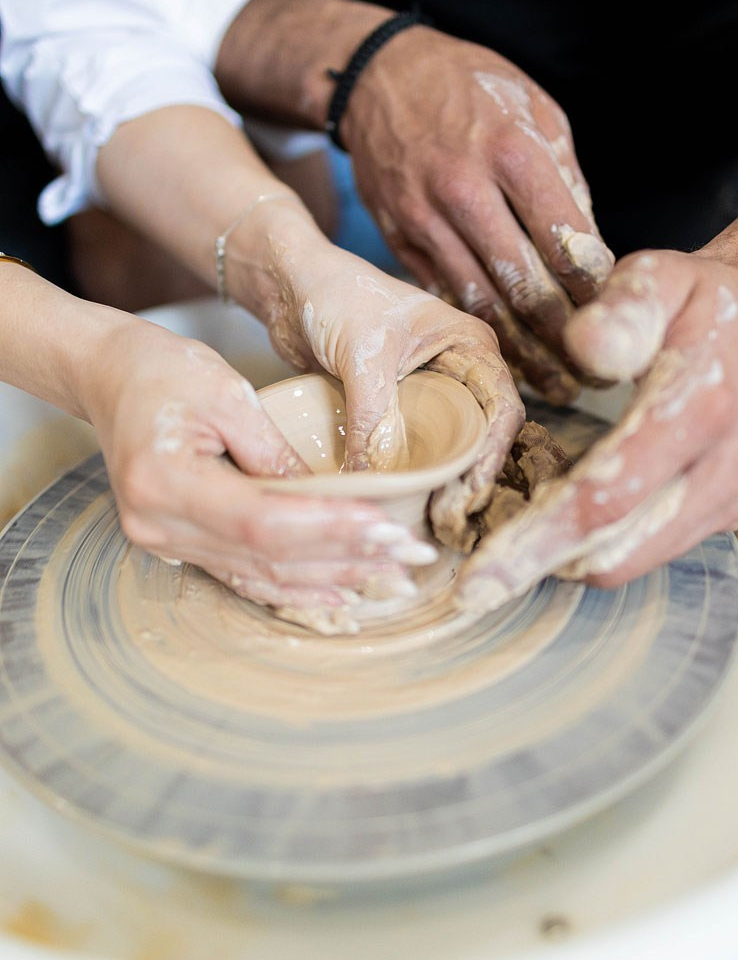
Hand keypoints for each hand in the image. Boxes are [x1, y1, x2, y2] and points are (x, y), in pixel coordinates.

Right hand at [80, 316, 436, 629]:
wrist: (107, 373)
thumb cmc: (163, 370)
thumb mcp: (228, 393)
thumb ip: (276, 451)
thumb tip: (331, 498)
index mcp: (165, 482)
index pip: (263, 521)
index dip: (328, 529)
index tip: (384, 526)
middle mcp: (158, 525)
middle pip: (266, 556)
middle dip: (344, 558)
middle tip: (406, 554)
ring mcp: (163, 541)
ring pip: (260, 574)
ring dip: (328, 577)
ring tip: (387, 574)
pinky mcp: (177, 543)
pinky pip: (242, 573)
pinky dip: (293, 583)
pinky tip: (337, 589)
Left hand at [234, 211, 524, 542]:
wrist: (288, 284)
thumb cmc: (335, 294)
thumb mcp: (363, 357)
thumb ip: (375, 416)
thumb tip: (374, 479)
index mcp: (470, 345)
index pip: (500, 408)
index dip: (491, 453)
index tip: (470, 489)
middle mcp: (458, 369)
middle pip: (479, 434)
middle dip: (468, 477)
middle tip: (449, 518)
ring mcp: (428, 391)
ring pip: (448, 446)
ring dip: (441, 481)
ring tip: (431, 518)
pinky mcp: (395, 407)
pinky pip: (412, 448)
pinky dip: (410, 474)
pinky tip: (402, 501)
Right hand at [339, 28, 614, 400]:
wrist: (380, 77)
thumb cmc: (469, 87)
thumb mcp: (535, 107)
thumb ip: (567, 179)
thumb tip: (590, 251)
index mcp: (513, 151)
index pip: (565, 241)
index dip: (595, 289)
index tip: (615, 315)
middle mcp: (465, 189)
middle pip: (524, 284)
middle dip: (564, 336)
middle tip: (594, 373)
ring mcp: (425, 218)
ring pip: (479, 302)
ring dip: (521, 352)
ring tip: (555, 384)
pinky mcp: (399, 237)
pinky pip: (443, 294)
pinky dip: (475, 329)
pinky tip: (504, 355)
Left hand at [455, 245, 737, 612]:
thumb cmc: (701, 296)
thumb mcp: (659, 276)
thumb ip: (623, 307)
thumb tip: (585, 347)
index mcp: (702, 406)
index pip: (608, 497)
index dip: (536, 541)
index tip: (476, 578)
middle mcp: (726, 466)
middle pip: (615, 549)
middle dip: (539, 567)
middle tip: (474, 581)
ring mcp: (733, 495)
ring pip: (633, 559)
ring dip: (567, 558)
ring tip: (511, 540)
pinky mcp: (730, 509)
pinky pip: (653, 547)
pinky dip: (601, 543)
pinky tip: (562, 517)